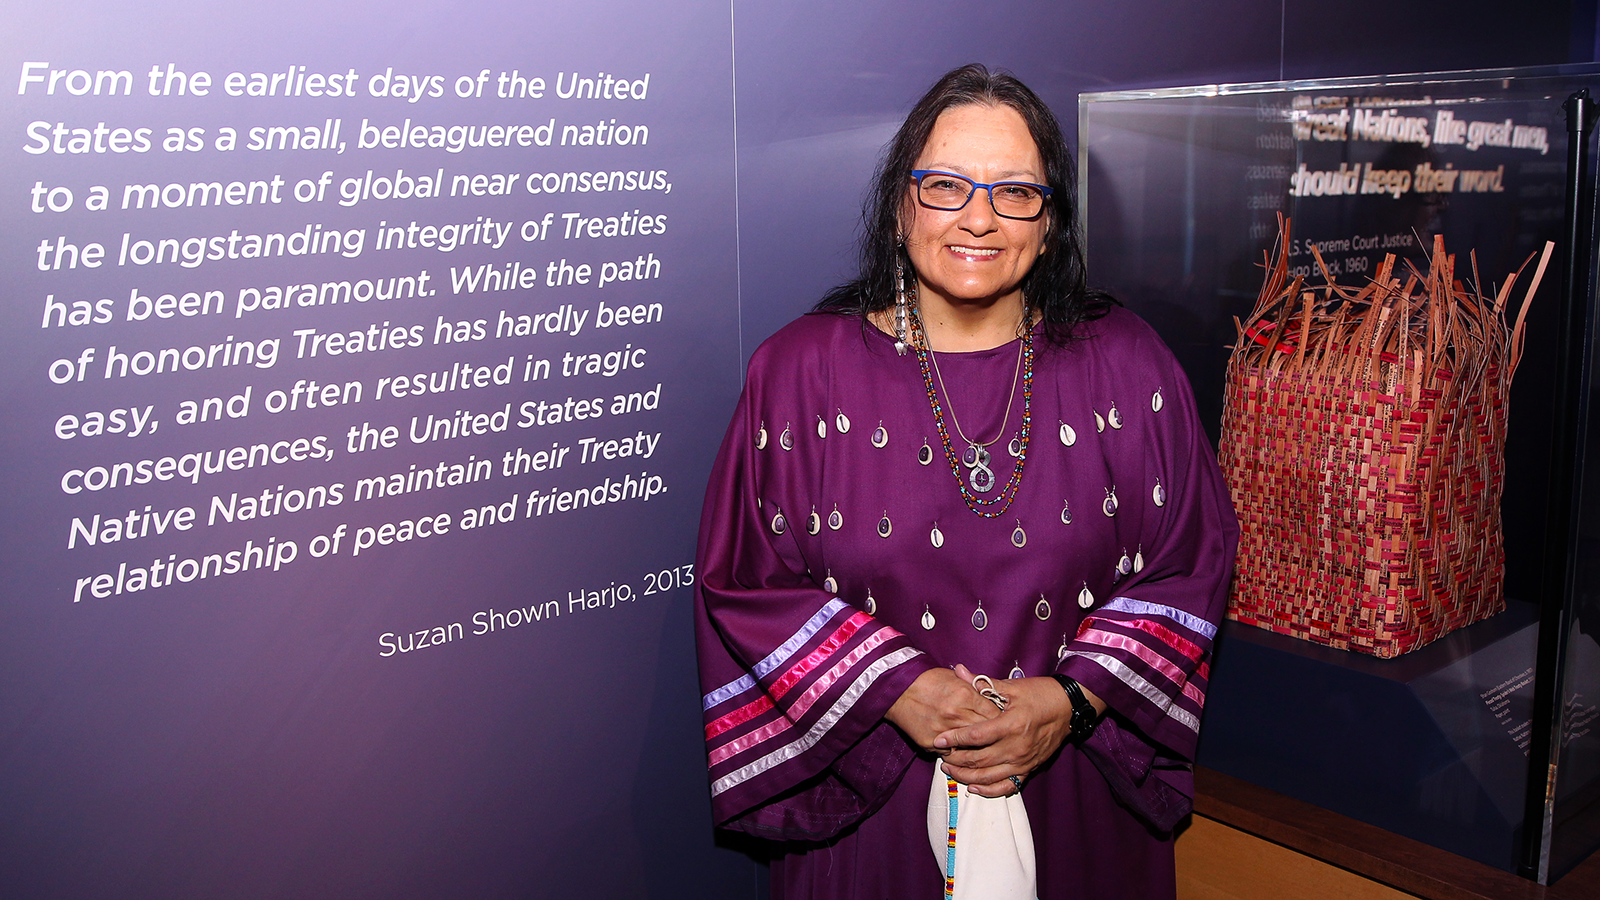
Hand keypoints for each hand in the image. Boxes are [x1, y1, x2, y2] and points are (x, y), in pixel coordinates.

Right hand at [884, 667, 998, 750]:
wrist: (897, 690)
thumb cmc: (926, 680)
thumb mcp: (955, 678)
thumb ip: (975, 688)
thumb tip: (994, 697)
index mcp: (965, 696)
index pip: (994, 714)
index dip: (1002, 719)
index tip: (1006, 721)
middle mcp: (956, 715)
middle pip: (985, 733)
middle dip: (995, 736)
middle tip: (1000, 737)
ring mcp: (943, 731)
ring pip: (971, 748)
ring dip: (979, 748)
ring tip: (986, 748)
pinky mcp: (931, 743)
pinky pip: (952, 754)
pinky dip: (959, 752)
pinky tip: (963, 749)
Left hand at [933, 672, 1076, 797]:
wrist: (1069, 707)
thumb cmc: (1040, 694)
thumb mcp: (1012, 687)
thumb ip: (983, 683)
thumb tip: (958, 670)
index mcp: (1011, 724)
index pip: (976, 736)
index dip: (954, 739)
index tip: (938, 740)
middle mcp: (1017, 746)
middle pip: (979, 760)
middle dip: (955, 760)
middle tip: (940, 756)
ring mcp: (1024, 761)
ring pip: (988, 776)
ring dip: (965, 776)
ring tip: (949, 770)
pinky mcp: (1029, 769)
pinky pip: (1007, 786)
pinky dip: (988, 790)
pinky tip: (973, 787)